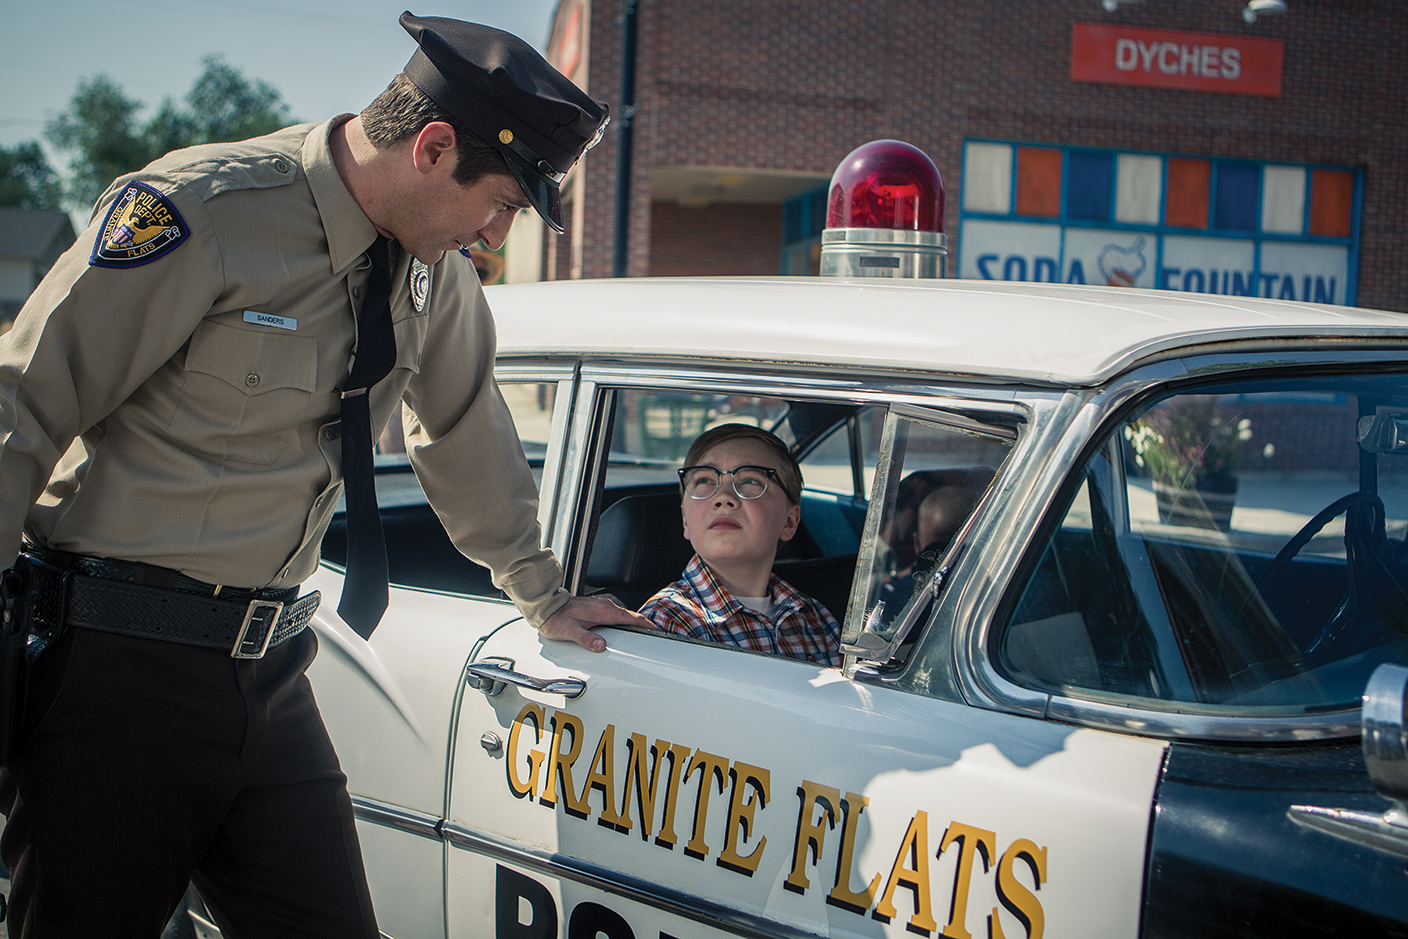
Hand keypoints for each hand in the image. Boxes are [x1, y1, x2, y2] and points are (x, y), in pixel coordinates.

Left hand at [538, 596, 655, 651]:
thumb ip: (586, 638)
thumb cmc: (556, 618)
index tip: (657, 630)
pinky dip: (626, 621)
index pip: (631, 618)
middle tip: (656, 635)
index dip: (646, 624)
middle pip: (631, 616)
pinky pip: (617, 615)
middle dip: (645, 625)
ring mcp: (602, 606)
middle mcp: (605, 606)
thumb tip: (601, 645)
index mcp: (603, 611)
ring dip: (635, 623)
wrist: (547, 606)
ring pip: (624, 615)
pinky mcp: (598, 608)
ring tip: (644, 633)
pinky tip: (625, 628)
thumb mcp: (569, 631)